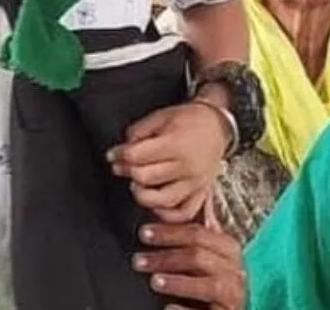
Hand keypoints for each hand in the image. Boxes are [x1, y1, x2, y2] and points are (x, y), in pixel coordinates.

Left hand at [109, 102, 229, 222]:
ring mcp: (195, 182)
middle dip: (127, 172)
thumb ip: (140, 130)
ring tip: (136, 186)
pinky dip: (168, 214)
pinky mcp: (201, 192)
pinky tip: (156, 206)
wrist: (217, 125)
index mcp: (175, 144)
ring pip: (163, 200)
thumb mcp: (161, 116)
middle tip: (120, 167)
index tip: (112, 155)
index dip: (119, 155)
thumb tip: (124, 146)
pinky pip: (185, 212)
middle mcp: (186, 165)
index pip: (137, 156)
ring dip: (143, 196)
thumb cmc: (190, 119)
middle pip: (146, 177)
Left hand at [134, 220, 244, 309]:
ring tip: (154, 282)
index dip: (169, 232)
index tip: (144, 233)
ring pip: (208, 286)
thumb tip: (166, 213)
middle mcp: (234, 271)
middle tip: (138, 261)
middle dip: (166, 257)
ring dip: (179, 282)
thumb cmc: (215, 280)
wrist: (228, 308)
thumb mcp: (209, 256)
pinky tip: (169, 308)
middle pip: (199, 257)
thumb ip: (195, 238)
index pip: (198, 234)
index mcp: (228, 249)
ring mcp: (233, 295)